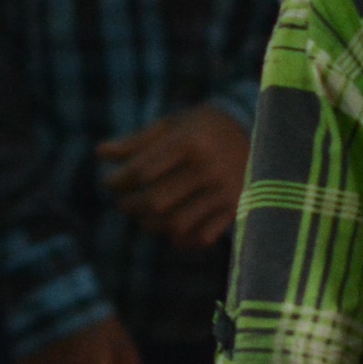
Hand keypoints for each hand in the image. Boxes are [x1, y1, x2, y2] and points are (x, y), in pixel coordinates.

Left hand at [98, 104, 251, 250]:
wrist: (263, 132)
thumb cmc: (204, 128)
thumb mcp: (173, 125)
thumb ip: (138, 141)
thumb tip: (100, 153)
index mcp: (190, 141)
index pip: (142, 171)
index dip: (119, 180)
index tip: (110, 182)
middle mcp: (208, 168)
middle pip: (156, 201)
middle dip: (131, 205)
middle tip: (123, 203)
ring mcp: (225, 191)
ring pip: (176, 224)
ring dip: (151, 225)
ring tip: (143, 216)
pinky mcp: (237, 209)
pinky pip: (201, 237)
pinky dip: (180, 238)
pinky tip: (170, 228)